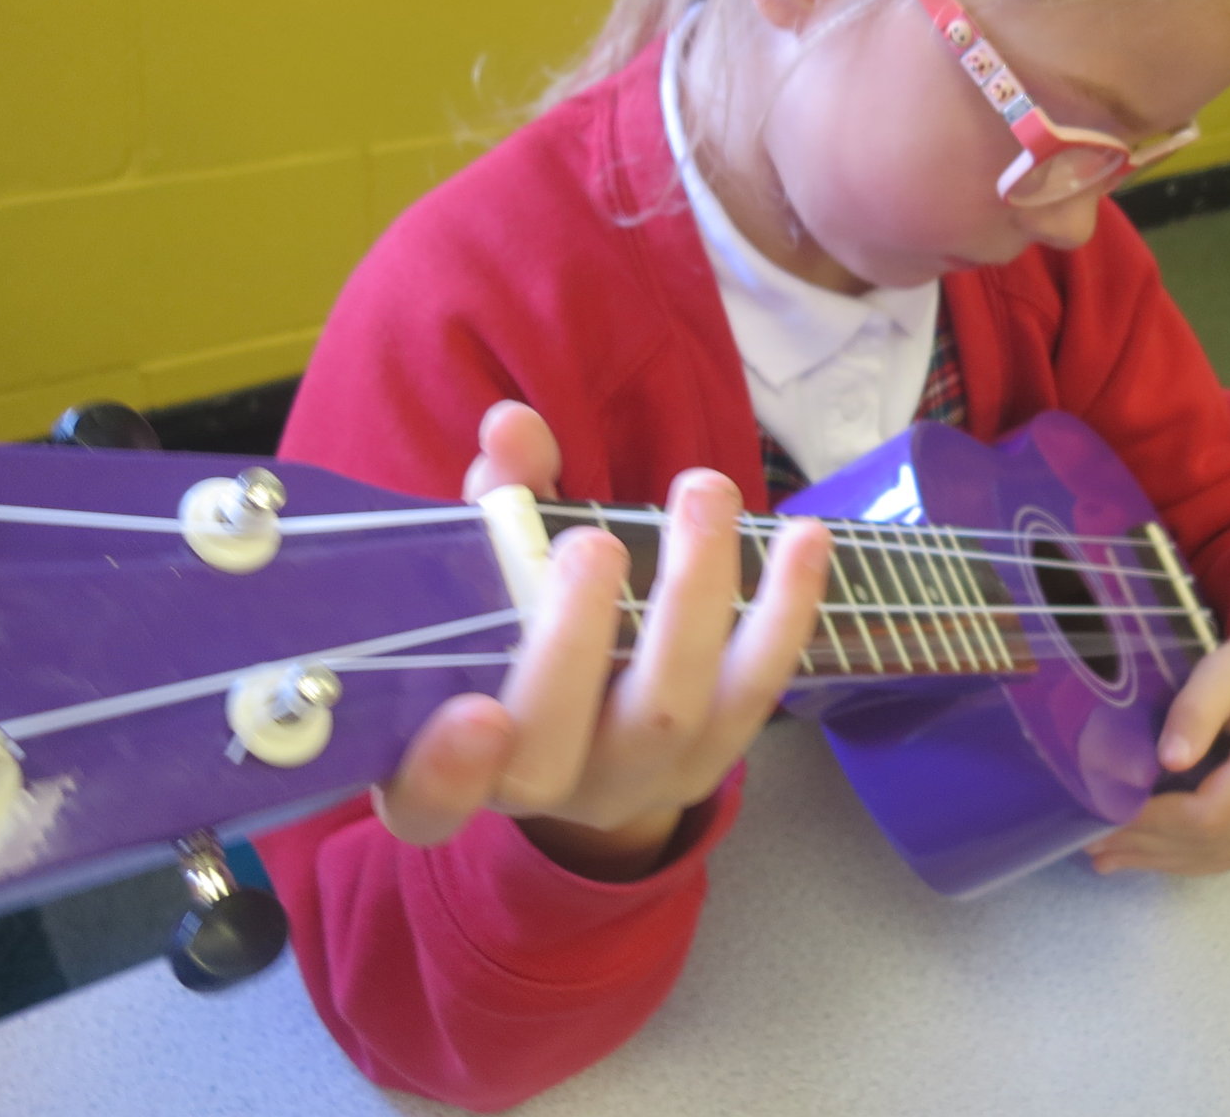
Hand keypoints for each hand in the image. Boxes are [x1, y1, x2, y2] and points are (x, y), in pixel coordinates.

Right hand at [374, 400, 830, 879]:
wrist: (589, 728)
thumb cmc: (516, 633)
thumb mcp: (488, 572)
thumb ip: (497, 506)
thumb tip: (514, 428)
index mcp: (448, 767)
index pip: (425, 802)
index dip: (445, 774)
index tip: (475, 716)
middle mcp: (538, 791)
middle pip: (553, 752)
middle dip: (574, 646)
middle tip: (590, 545)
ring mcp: (631, 784)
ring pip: (669, 717)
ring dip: (694, 598)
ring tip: (705, 494)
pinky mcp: (709, 763)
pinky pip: (753, 694)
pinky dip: (782, 613)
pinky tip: (803, 538)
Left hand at [1085, 630, 1229, 877]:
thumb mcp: (1229, 666)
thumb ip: (1197, 709)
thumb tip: (1166, 761)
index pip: (1209, 814)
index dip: (1153, 821)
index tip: (1104, 813)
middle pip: (1211, 842)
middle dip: (1147, 842)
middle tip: (1090, 839)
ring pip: (1220, 856)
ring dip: (1160, 857)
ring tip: (1105, 853)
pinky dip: (1187, 856)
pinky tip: (1147, 854)